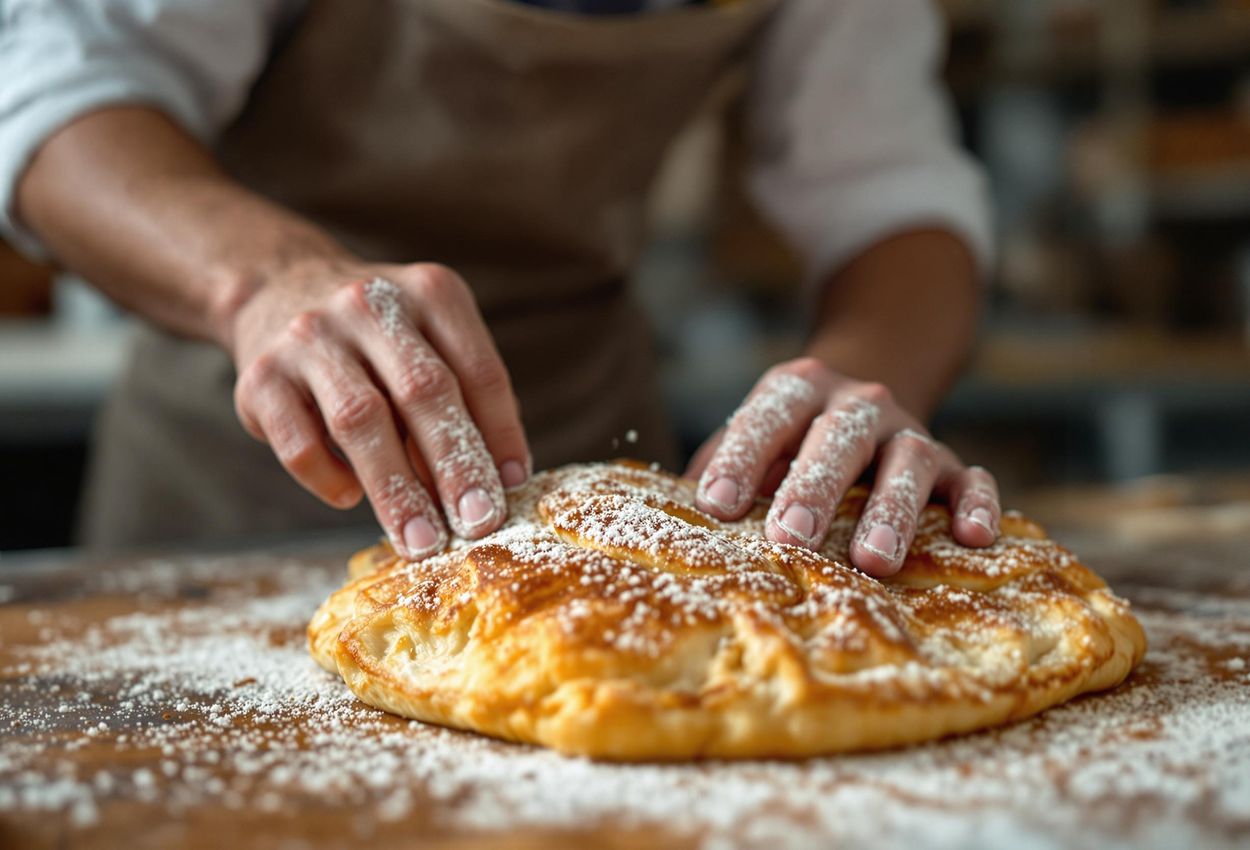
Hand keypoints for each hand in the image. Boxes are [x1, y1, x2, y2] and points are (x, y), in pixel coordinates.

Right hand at [229, 259, 529, 558]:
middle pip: (423, 392)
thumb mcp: (430, 341)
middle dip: (455, 466)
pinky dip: (328, 478)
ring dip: (396, 489)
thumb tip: (498, 484)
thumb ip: (464, 400)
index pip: (479, 370)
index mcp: (431, 293)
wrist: (278, 288)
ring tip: (422, 540)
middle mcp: (370, 304)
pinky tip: (350, 496)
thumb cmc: (379, 339)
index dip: (501, 433)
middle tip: (476, 524)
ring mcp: (310, 336)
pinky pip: (299, 441)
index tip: (511, 488)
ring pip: (360, 420)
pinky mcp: (261, 375)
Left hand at [686, 357, 998, 576]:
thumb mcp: (752, 435)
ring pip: (908, 462)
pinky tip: (974, 538)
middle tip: (790, 539)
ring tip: (874, 561)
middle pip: (838, 440)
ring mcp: (909, 431)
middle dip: (814, 489)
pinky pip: (973, 478)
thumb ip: (719, 468)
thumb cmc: (789, 437)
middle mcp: (857, 404)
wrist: (865, 392)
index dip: (740, 460)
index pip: (765, 419)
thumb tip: (673, 516)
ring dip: (892, 510)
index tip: (715, 507)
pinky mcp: (951, 462)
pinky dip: (978, 504)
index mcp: (797, 391)